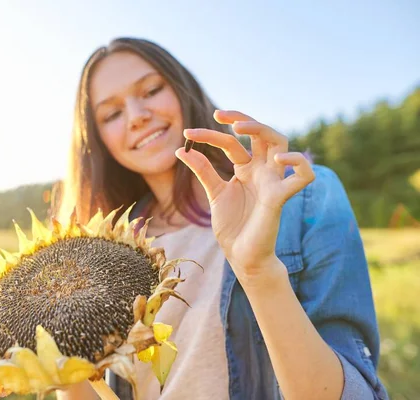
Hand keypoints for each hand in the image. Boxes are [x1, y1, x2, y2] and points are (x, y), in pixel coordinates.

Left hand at [176, 110, 314, 284]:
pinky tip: (279, 159)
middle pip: (262, 133)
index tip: (188, 134)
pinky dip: (298, 163)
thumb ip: (203, 171)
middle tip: (218, 114)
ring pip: (282, 144)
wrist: (241, 255)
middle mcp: (261, 171)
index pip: (232, 143)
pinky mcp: (280, 198)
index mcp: (246, 169)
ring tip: (240, 128)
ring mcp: (272, 182)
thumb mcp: (214, 193)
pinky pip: (304, 176)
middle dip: (243, 118)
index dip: (211, 135)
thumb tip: (181, 150)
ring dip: (264, 130)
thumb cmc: (232, 226)